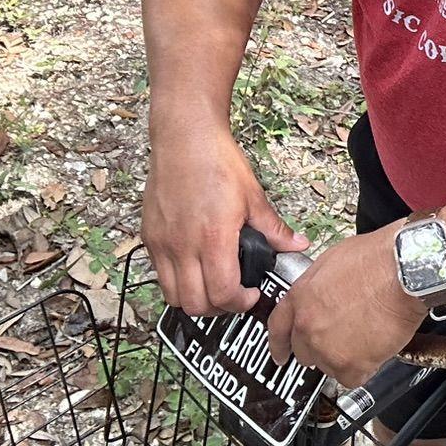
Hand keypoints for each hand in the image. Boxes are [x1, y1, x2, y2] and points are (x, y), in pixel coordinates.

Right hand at [142, 124, 303, 314]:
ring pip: (172, 295)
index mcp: (213, 237)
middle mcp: (183, 245)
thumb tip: (296, 244)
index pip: (223, 293)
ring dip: (194, 299)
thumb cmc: (216, 160)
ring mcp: (163, 242)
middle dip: (218, 308)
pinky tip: (194, 265)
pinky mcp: (150, 236)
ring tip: (212, 284)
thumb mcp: (254, 196)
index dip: (240, 303)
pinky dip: (176, 280)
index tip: (250, 295)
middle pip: (194, 304)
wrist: (185, 136)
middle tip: (233, 295)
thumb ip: (274, 229)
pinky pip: (159, 273)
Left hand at [267, 227, 429, 386]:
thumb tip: (322, 298)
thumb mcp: (333, 261)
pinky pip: (352, 377)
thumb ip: (318, 288)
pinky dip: (365, 367)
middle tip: (342, 339)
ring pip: (329, 366)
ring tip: (367, 336)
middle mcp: (308, 325)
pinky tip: (375, 349)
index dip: (279, 344)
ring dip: (345, 357)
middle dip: (321, 348)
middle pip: (304, 352)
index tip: (281, 355)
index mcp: (300, 298)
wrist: (402, 271)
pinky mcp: (349, 365)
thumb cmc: (377, 259)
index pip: (278, 328)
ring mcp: (326, 348)